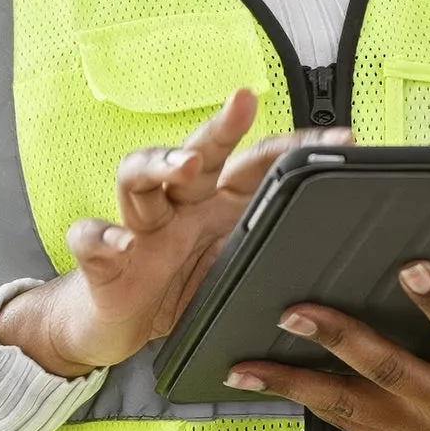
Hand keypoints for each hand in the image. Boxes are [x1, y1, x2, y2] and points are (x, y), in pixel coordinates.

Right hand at [0, 89, 349, 378]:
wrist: (113, 328)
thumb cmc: (176, 291)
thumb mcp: (231, 273)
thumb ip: (267, 252)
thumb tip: (336, 250)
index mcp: (214, 205)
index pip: (254, 163)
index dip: (292, 149)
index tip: (337, 139)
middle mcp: (177, 206)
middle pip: (196, 152)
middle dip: (221, 127)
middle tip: (243, 102)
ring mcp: (137, 228)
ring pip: (137, 178)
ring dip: (158, 164)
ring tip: (181, 164)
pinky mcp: (101, 260)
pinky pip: (92, 239)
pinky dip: (102, 238)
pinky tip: (118, 243)